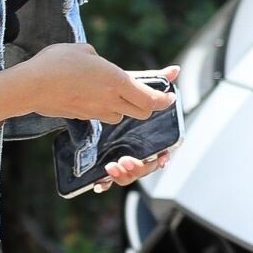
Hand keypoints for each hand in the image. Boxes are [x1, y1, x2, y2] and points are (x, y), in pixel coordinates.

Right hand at [21, 46, 179, 125]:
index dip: (164, 100)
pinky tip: (90, 96)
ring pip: (120, 116)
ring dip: (123, 107)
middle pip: (141, 112)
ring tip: (115, 93)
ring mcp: (96, 111)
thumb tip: (98, 65)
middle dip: (148, 105)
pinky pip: (101, 115)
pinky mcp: (82, 116)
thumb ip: (98, 60)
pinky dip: (103, 108)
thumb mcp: (83, 50)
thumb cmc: (56, 63)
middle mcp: (110, 100)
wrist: (31, 86)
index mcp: (116, 80)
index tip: (171, 97)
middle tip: (148, 95)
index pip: (150, 99)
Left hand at [91, 61, 179, 193]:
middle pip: (145, 167)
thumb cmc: (110, 93)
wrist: (77, 97)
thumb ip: (152, 81)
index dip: (163, 157)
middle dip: (139, 167)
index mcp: (149, 136)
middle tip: (126, 161)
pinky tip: (100, 183)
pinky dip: (106, 182)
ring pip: (129, 175)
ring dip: (123, 175)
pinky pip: (109, 180)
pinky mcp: (106, 162)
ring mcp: (122, 157)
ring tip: (111, 167)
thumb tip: (175, 70)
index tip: (162, 159)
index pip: (161, 151)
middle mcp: (138, 150)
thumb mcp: (128, 85)